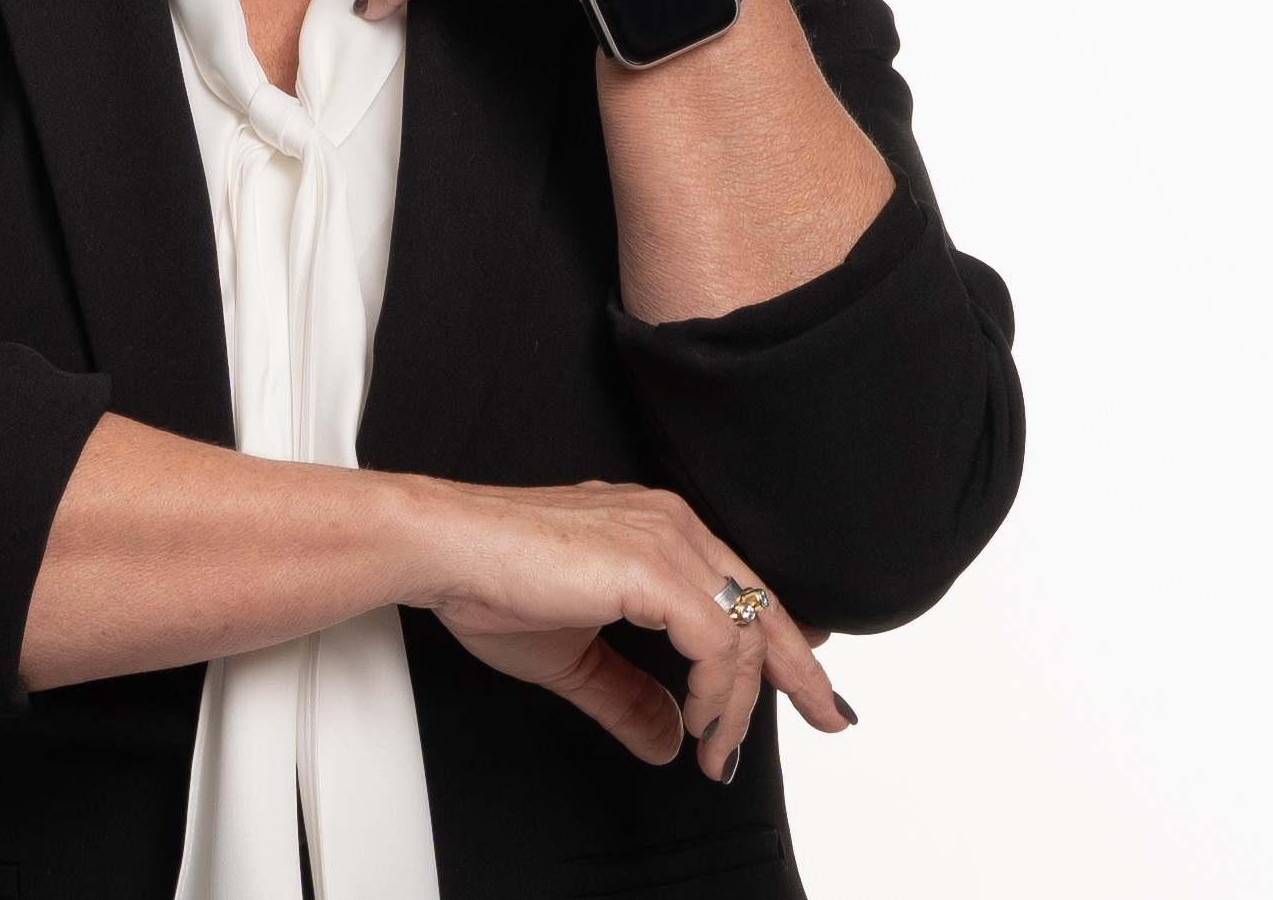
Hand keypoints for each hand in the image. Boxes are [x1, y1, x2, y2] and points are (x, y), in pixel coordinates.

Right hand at [393, 473, 852, 781]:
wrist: (444, 550)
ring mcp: (664, 539)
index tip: (809, 685)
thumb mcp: (574, 656)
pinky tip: (700, 723)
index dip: (783, 641)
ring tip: (719, 748)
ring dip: (742, 702)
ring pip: (745, 628)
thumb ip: (627, 693)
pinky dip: (719, 692)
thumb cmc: (489, 581)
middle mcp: (670, 524)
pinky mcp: (651, 566)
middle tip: (828, 717)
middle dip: (799, 670)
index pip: (742, 587)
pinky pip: (716, 641)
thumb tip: (664, 736)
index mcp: (656, 530)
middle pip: (762, 603)